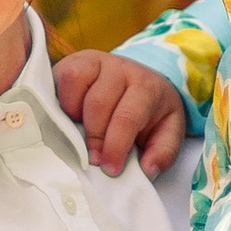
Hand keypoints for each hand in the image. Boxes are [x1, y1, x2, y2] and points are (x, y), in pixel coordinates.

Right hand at [50, 47, 188, 175]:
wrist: (143, 80)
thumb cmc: (152, 111)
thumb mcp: (168, 132)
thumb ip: (163, 153)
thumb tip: (148, 169)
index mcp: (146, 87)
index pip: (127, 117)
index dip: (115, 146)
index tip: (110, 168)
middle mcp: (121, 69)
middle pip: (98, 103)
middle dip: (93, 137)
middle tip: (94, 158)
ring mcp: (97, 61)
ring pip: (75, 81)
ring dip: (73, 113)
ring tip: (81, 130)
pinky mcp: (77, 60)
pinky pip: (62, 76)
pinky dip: (62, 99)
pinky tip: (72, 115)